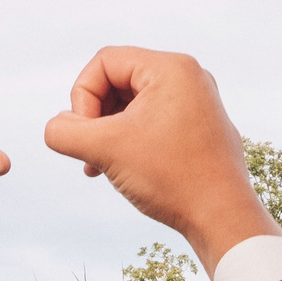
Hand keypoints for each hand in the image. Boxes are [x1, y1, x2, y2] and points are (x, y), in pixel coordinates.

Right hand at [41, 48, 278, 274]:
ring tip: (101, 166)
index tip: (86, 135)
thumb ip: (65, 132)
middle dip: (95, 117)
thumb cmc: (171, 177)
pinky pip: (152, 121)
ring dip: (108, 132)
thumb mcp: (105, 149)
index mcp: (170, 68)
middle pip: (118, 81)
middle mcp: (189, 77)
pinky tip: (120, 170)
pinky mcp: (199, 126)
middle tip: (91, 152)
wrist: (223, 218)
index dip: (82, 97)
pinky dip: (130, 140)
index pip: (104, 63)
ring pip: (133, 104)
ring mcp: (197, 102)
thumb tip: (58, 127)